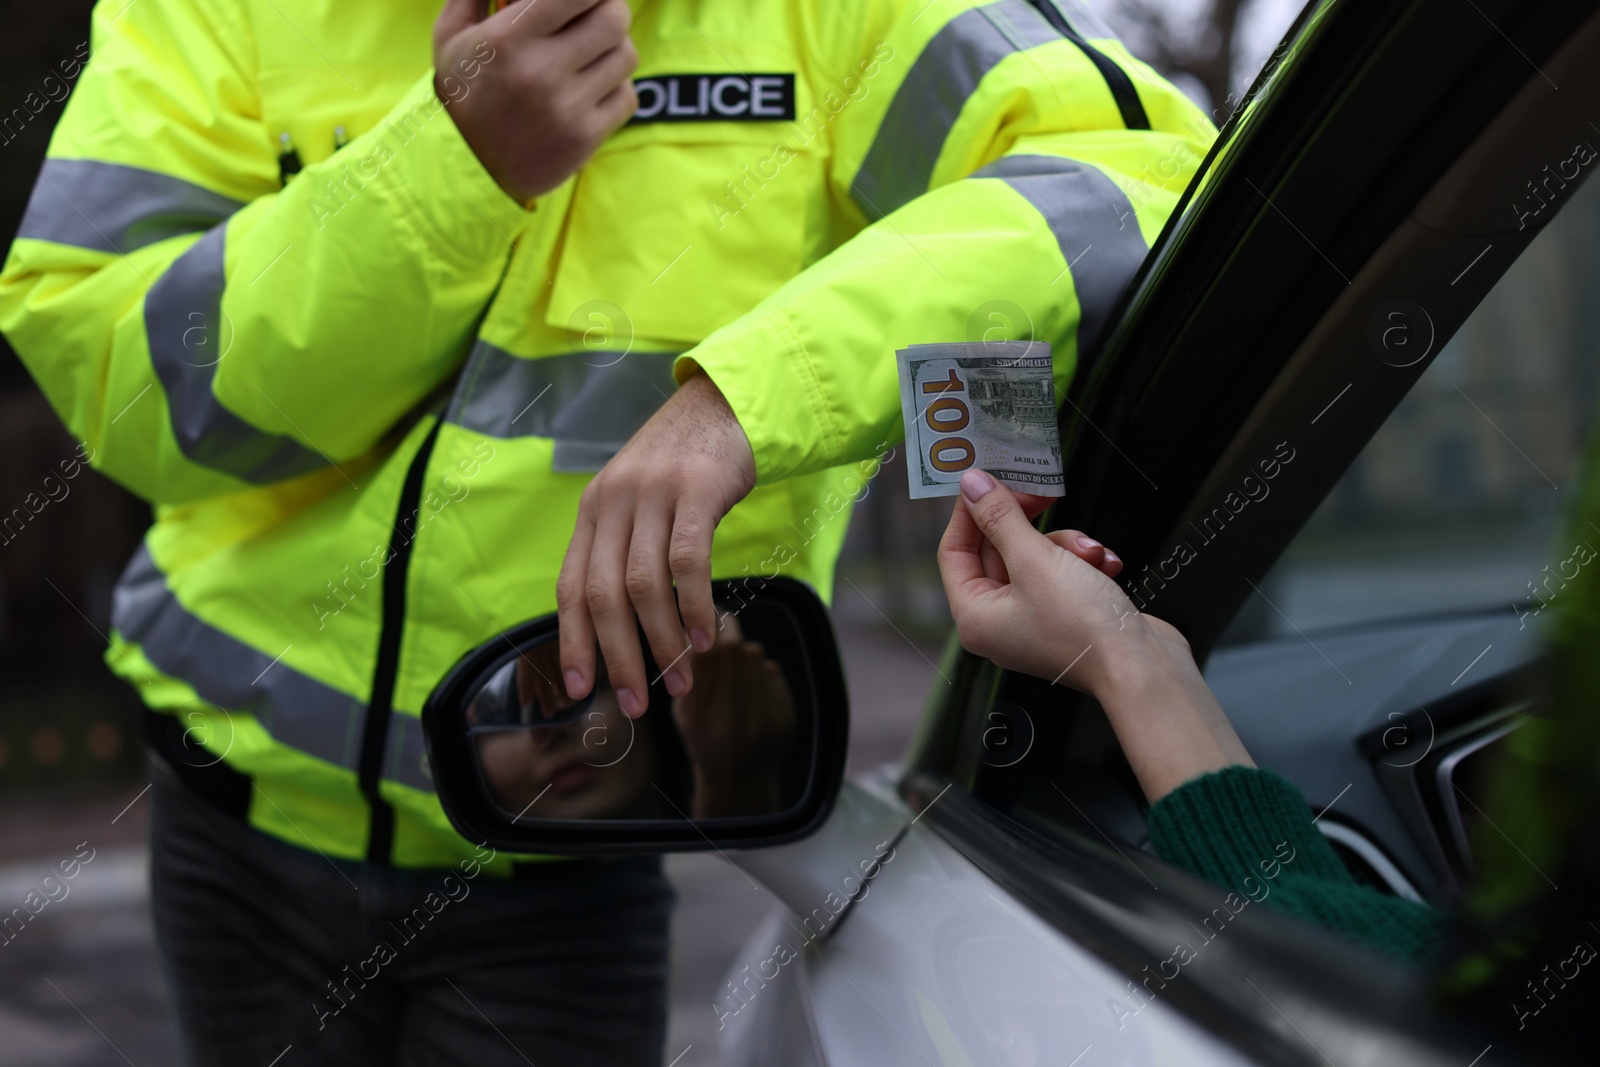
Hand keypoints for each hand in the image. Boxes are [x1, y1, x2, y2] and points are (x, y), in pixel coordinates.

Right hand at [434, 0, 637, 203]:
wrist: (466, 170)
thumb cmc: (462, 94)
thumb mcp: (453, 36)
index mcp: (508, 38)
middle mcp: (540, 72)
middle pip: (614, 19)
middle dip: (611, 10)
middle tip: (597, 16)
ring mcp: (567, 108)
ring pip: (626, 56)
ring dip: (614, 49)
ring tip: (589, 57)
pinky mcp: (585, 139)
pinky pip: (627, 96)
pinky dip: (616, 88)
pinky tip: (590, 91)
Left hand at [557, 371, 756, 715]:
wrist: (725, 403)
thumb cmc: (684, 464)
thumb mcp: (637, 500)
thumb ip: (624, 548)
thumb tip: (622, 625)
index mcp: (593, 511)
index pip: (570, 587)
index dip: (573, 641)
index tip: (580, 687)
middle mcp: (613, 503)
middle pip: (604, 596)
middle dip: (618, 658)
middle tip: (634, 705)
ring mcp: (653, 495)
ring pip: (644, 586)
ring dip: (662, 643)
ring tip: (680, 681)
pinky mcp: (695, 489)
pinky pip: (688, 561)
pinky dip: (693, 606)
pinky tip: (702, 637)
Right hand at [671, 618, 794, 816]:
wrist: (739, 781)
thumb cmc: (705, 740)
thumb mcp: (684, 712)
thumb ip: (685, 673)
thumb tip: (691, 624)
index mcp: (698, 716)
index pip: (706, 653)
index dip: (708, 629)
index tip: (706, 621)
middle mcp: (730, 719)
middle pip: (735, 649)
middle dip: (729, 632)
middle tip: (725, 629)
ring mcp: (761, 720)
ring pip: (756, 657)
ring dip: (746, 653)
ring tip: (738, 668)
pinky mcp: (785, 718)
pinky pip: (774, 673)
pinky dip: (763, 673)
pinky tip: (755, 691)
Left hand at [938, 469, 1251, 801]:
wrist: (1144, 668)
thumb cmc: (1085, 626)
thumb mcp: (1036, 560)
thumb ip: (1001, 518)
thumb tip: (973, 485)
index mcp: (975, 615)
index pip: (954, 550)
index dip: (970, 511)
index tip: (991, 478)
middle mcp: (998, 621)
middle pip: (998, 550)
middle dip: (1030, 525)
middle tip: (1044, 493)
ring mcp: (1034, 620)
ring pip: (1036, 557)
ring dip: (1066, 544)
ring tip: (1090, 552)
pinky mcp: (1067, 616)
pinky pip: (1064, 573)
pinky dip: (1085, 563)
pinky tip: (1107, 566)